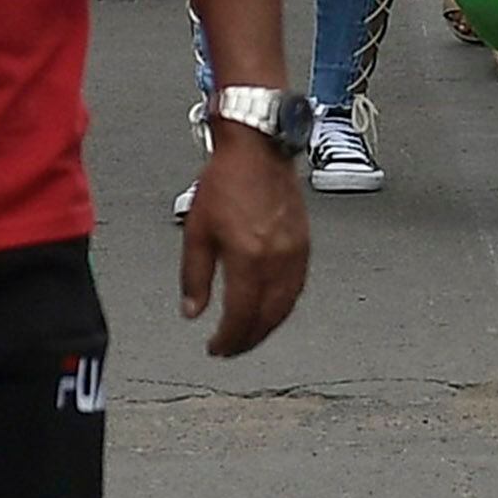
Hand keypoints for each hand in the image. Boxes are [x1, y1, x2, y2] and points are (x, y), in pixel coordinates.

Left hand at [177, 125, 309, 357]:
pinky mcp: (305, 245)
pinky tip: (270, 310)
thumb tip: (192, 312)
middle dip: (247, 340)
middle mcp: (277, 261)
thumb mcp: (197, 229)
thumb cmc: (225, 181)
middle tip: (230, 349)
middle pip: (266, 319)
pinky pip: (297, 289)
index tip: (215, 348)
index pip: (241, 316)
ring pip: (285, 308)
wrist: (258, 148)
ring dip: (266, 328)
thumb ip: (195, 276)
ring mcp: (295, 254)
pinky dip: (283, 308)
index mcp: (249, 258)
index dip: (227, 340)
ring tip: (248, 336)